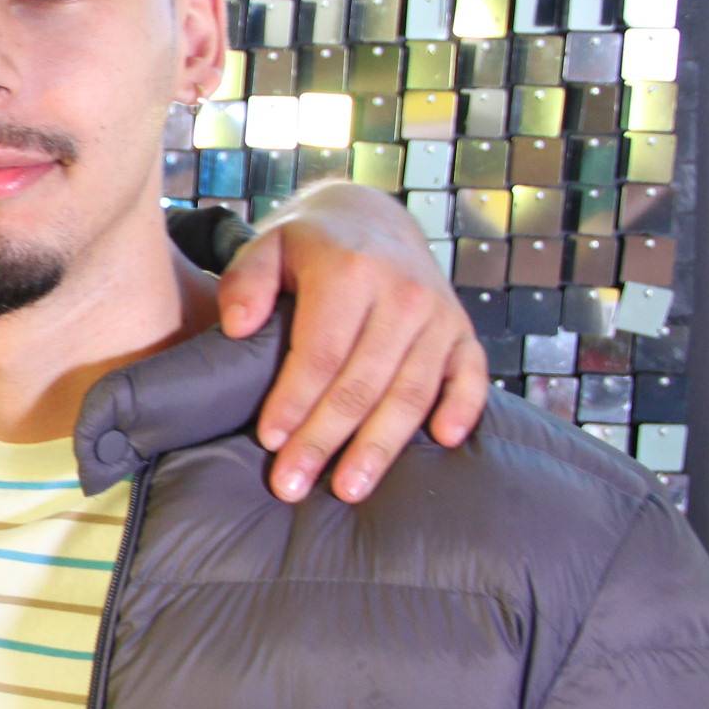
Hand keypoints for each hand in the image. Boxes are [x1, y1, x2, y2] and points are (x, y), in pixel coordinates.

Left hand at [219, 181, 488, 504]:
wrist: (372, 219)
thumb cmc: (308, 246)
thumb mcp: (267, 247)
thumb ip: (245, 282)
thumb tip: (237, 328)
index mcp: (350, 272)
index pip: (320, 352)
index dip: (294, 400)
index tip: (269, 442)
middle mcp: (402, 294)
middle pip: (362, 383)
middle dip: (326, 440)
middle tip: (292, 486)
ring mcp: (438, 315)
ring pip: (411, 392)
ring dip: (380, 446)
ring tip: (349, 490)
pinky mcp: (463, 331)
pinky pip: (471, 375)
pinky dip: (462, 409)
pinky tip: (443, 443)